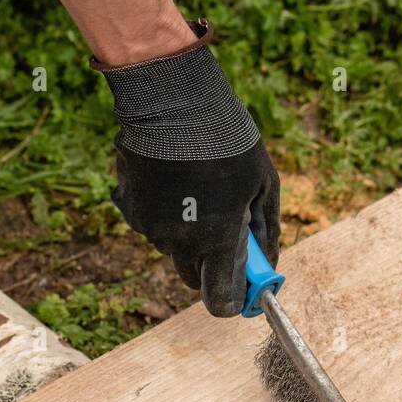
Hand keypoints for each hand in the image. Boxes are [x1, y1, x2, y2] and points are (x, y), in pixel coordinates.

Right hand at [95, 20, 279, 316]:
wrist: (173, 101)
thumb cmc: (227, 139)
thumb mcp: (263, 183)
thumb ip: (265, 231)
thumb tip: (269, 264)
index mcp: (216, 242)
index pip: (220, 300)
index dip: (234, 300)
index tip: (244, 290)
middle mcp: (179, 243)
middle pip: (194, 278)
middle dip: (211, 265)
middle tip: (227, 234)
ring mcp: (151, 228)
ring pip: (174, 249)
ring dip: (190, 236)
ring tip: (203, 191)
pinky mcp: (132, 209)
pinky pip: (154, 225)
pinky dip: (169, 214)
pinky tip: (178, 181)